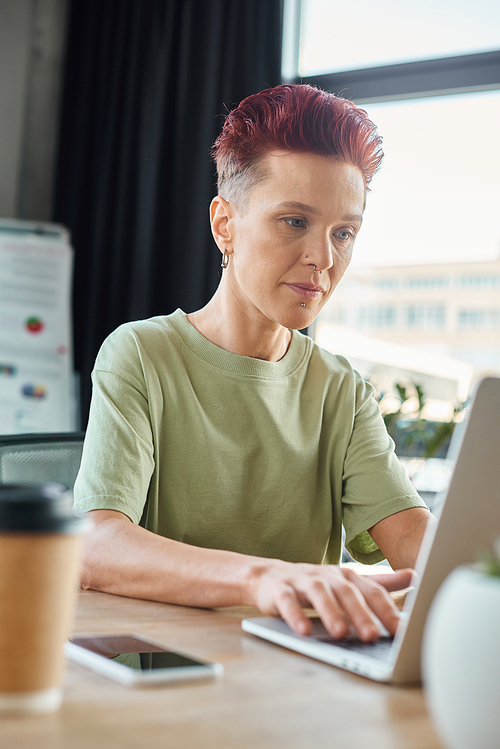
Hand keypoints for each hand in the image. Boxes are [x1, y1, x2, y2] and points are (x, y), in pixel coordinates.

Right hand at [250, 561, 412, 640]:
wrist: (269, 576)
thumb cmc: (314, 584)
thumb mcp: (348, 582)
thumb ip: (380, 582)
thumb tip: (414, 576)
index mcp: (346, 576)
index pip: (371, 591)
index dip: (386, 610)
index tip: (401, 630)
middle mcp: (327, 575)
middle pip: (347, 592)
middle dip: (361, 614)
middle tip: (372, 636)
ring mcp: (302, 580)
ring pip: (319, 594)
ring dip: (331, 613)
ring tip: (341, 633)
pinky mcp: (280, 589)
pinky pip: (288, 601)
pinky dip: (295, 615)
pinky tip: (303, 631)